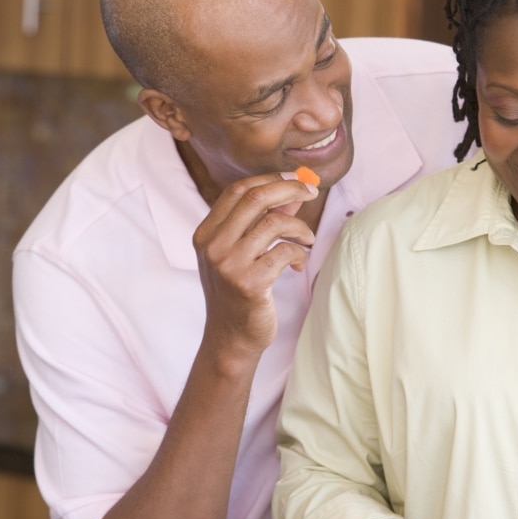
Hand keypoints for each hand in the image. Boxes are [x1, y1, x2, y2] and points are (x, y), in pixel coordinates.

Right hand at [193, 173, 317, 358]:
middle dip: (290, 189)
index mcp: (206, 234)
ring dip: (300, 228)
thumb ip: (261, 223)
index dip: (270, 179)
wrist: (230, 339)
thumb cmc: (238, 293)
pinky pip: (285, 251)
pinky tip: (298, 264)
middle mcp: (213, 246)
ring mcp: (229, 264)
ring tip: (308, 239)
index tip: (295, 180)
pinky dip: (299, 253)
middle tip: (312, 193)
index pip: (237, 190)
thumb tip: (291, 195)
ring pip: (274, 223)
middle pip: (256, 198)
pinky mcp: (250, 283)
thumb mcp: (241, 254)